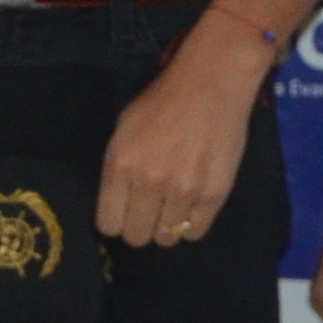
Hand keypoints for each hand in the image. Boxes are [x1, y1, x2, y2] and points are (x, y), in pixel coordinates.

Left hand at [100, 26, 261, 247]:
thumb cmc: (161, 102)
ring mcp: (183, 191)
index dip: (116, 221)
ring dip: (167, 225)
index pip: (108, 225)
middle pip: (136, 237)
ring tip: (174, 203)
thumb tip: (117, 206)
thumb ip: (117, 170)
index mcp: (121, 166)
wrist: (210, 84)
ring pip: (167, 238)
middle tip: (150, 210)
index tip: (125, 212)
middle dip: (140, 227)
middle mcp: (149, 183)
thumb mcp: (123, 130)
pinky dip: (191, 224)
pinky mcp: (213, 194)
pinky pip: (195, 232)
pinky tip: (192, 204)